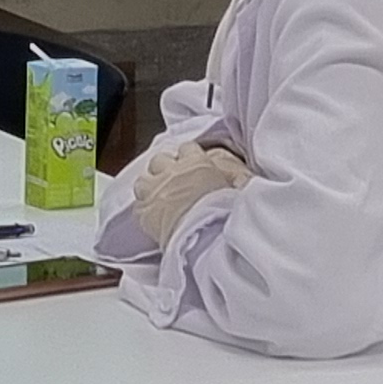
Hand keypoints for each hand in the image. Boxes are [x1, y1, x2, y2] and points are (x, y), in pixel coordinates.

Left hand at [130, 138, 250, 250]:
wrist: (206, 235)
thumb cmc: (226, 212)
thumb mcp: (239, 188)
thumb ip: (238, 178)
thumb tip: (245, 179)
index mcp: (197, 162)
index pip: (188, 148)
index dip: (188, 156)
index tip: (191, 164)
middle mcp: (172, 172)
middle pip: (160, 159)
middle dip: (165, 167)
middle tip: (173, 180)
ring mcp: (155, 190)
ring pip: (143, 180)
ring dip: (149, 186)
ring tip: (158, 197)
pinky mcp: (144, 211)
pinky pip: (138, 205)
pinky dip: (143, 209)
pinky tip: (151, 216)